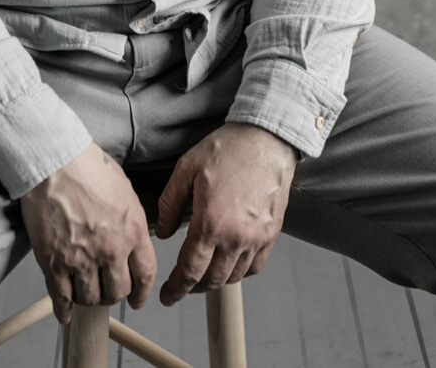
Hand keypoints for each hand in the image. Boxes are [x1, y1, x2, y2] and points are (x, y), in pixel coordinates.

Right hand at [19, 142, 156, 324]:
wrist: (54, 160)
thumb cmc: (87, 166)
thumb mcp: (125, 191)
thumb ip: (132, 222)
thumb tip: (133, 240)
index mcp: (132, 230)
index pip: (145, 274)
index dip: (142, 292)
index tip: (137, 299)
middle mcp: (110, 249)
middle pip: (118, 291)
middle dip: (114, 294)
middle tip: (107, 290)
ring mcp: (81, 258)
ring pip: (90, 298)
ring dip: (89, 299)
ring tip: (85, 292)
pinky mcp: (54, 262)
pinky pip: (61, 297)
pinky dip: (64, 309)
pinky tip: (65, 312)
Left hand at [154, 122, 297, 304]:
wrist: (267, 138)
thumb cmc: (229, 148)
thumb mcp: (187, 168)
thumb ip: (170, 203)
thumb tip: (164, 232)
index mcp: (211, 222)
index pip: (189, 271)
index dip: (176, 289)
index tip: (168, 296)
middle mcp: (236, 237)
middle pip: (211, 280)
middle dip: (192, 288)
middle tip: (181, 286)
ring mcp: (257, 238)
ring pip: (233, 276)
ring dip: (215, 280)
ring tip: (204, 273)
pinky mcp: (271, 233)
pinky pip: (255, 266)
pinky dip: (240, 271)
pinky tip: (231, 262)